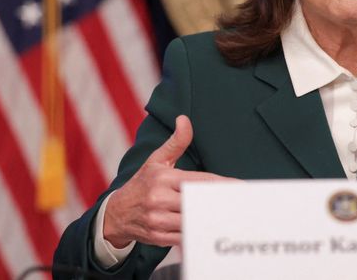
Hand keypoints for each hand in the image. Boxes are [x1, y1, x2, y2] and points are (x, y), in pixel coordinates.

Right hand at [103, 115, 235, 247]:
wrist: (115, 214)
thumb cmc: (142, 184)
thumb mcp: (156, 160)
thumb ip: (176, 142)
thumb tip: (184, 119)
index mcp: (163, 178)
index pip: (199, 181)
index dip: (222, 185)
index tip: (240, 186)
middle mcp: (159, 199)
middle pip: (199, 202)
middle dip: (221, 202)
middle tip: (241, 203)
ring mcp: (158, 220)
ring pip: (194, 221)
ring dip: (213, 219)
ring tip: (233, 216)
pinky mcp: (159, 237)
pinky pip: (186, 236)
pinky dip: (200, 233)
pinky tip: (214, 229)